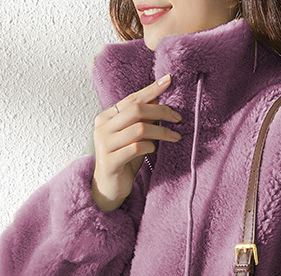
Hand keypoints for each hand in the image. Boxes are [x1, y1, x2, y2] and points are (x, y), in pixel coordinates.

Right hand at [91, 74, 182, 210]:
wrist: (109, 188)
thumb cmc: (124, 160)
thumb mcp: (132, 137)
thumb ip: (140, 120)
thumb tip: (159, 99)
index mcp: (106, 117)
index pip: (131, 99)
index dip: (151, 90)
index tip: (169, 80)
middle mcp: (102, 128)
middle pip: (136, 110)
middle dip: (161, 112)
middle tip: (178, 118)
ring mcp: (105, 144)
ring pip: (139, 129)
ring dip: (161, 132)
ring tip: (174, 136)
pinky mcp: (110, 161)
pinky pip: (136, 148)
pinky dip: (150, 147)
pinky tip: (154, 150)